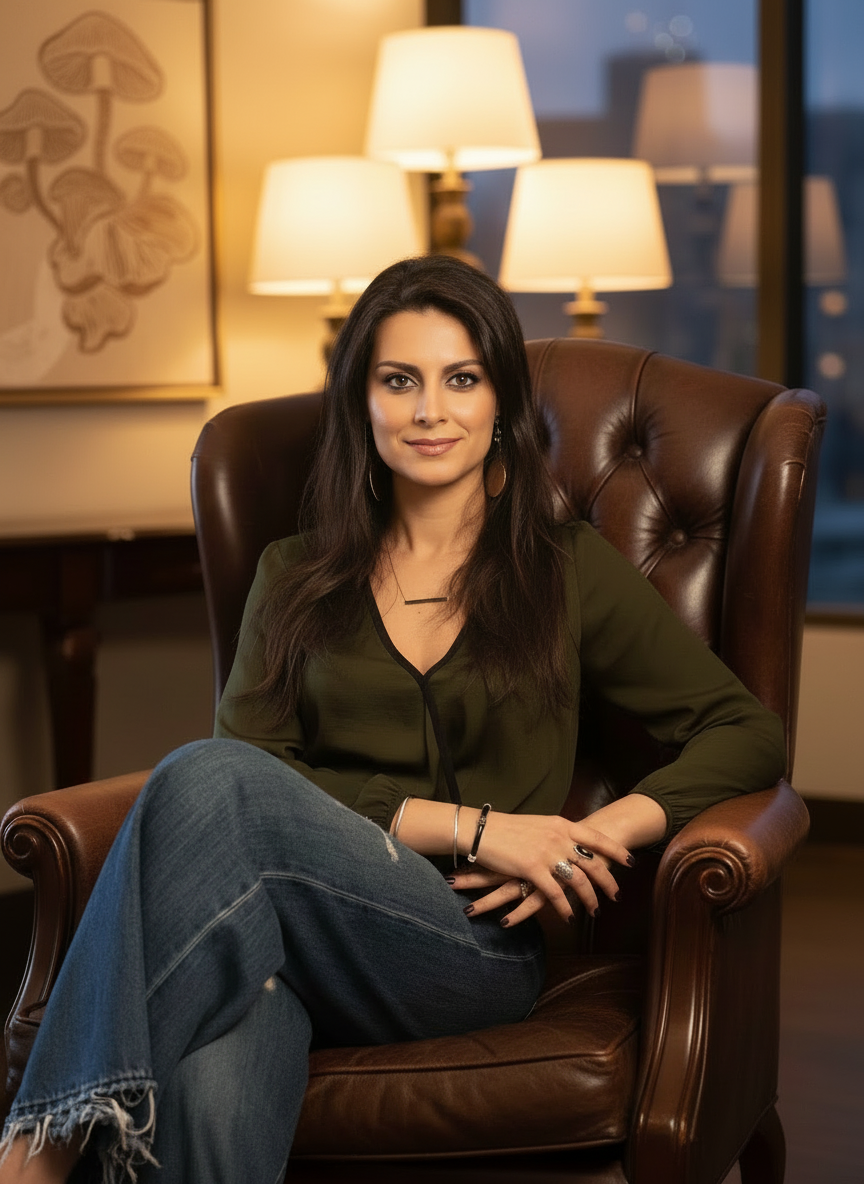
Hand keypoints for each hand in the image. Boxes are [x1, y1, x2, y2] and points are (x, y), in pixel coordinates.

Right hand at [448, 812, 630, 924]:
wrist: (482, 829)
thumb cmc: (507, 828)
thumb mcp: (538, 825)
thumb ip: (556, 834)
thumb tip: (568, 842)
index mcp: (561, 825)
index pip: (597, 838)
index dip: (615, 851)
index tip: (629, 861)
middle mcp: (558, 838)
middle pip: (593, 863)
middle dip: (608, 881)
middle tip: (616, 895)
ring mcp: (546, 853)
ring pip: (579, 881)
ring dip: (589, 899)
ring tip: (596, 911)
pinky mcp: (532, 869)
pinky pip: (556, 894)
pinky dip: (565, 908)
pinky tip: (569, 918)